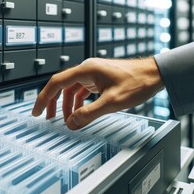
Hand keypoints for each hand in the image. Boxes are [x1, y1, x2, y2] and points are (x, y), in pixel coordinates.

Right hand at [32, 57, 163, 129]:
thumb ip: (89, 114)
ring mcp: (94, 73)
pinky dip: (80, 102)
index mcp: (86, 70)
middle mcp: (88, 69)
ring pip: (73, 90)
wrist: (155, 75)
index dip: (44, 97)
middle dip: (54, 103)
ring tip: (67, 120)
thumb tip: (71, 124)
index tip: (37, 110)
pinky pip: (84, 91)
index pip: (57, 83)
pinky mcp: (101, 79)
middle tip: (47, 118)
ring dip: (68, 105)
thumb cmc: (138, 83)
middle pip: (63, 86)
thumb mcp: (112, 102)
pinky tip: (81, 112)